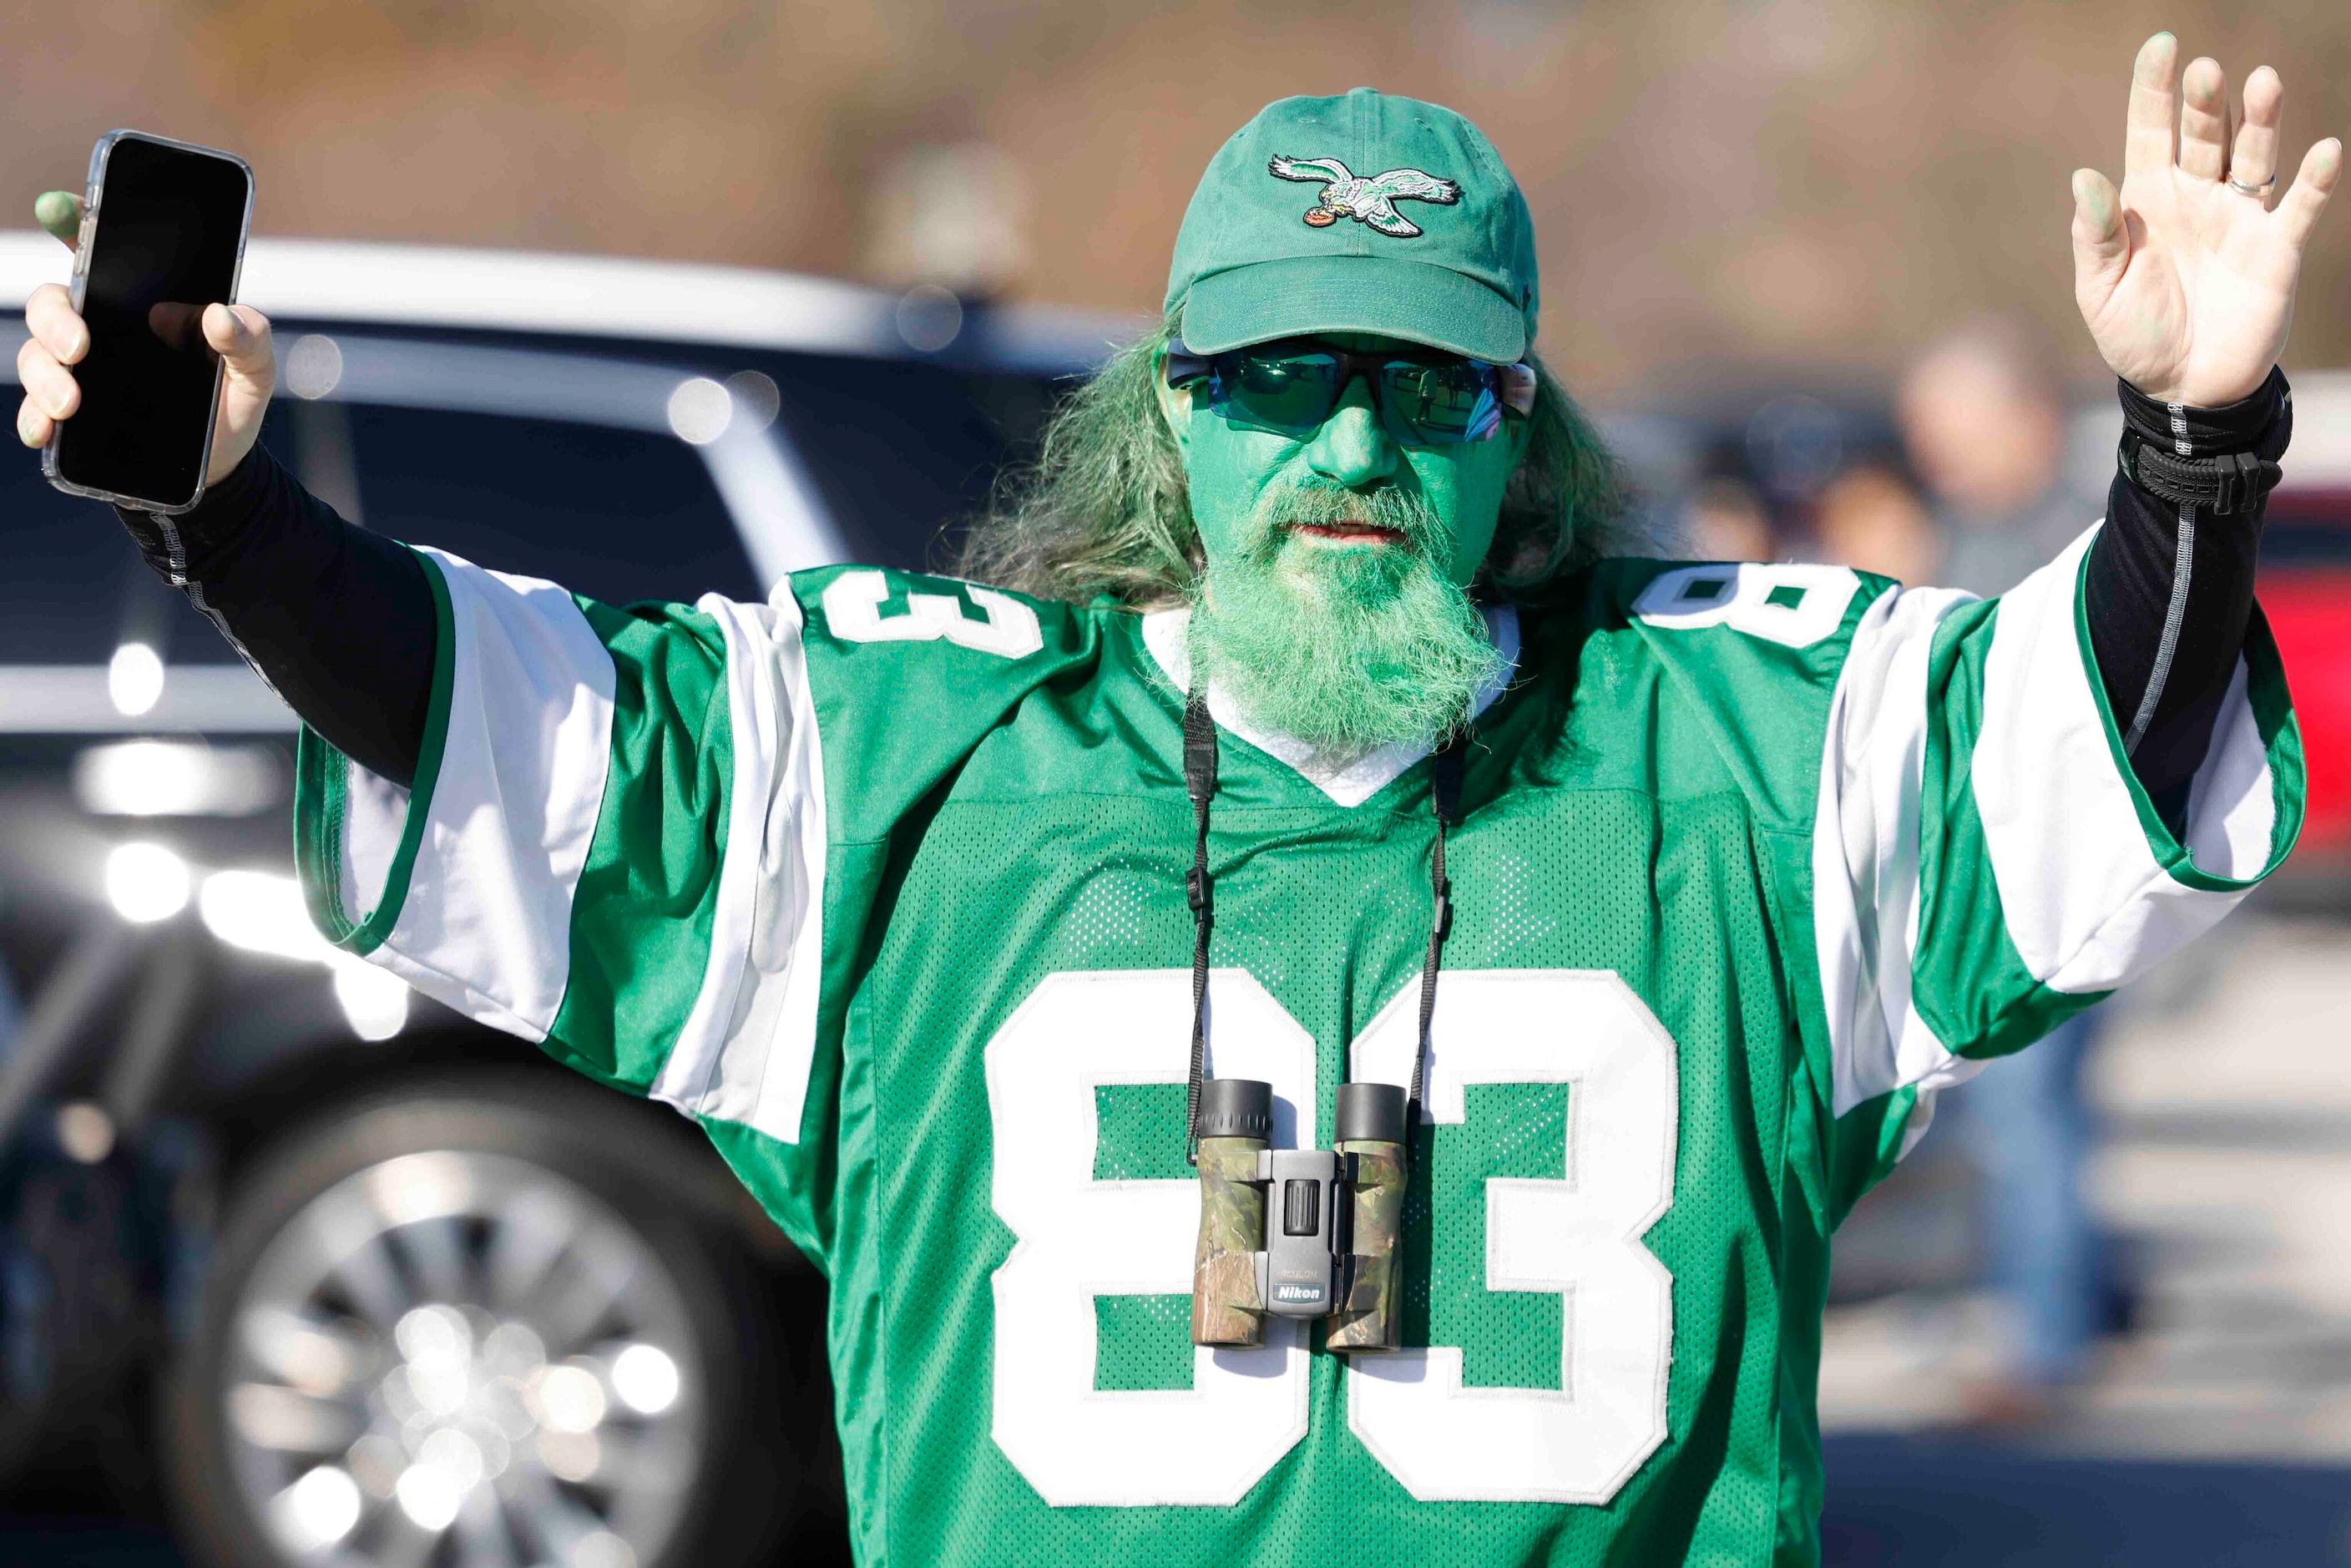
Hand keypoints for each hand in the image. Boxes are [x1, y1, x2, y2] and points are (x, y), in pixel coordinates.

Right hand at [14, 191, 275, 485]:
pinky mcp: (71, 416)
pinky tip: (45, 430)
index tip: (58, 207)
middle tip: (79, 347)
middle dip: (55, 319)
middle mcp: (102, 329)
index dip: (76, 222)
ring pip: (36, 354)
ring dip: (44, 375)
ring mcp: (81, 371)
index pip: (100, 252)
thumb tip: (218, 316)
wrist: (223, 467)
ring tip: (70, 403)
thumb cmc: (232, 400)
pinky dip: (33, 417)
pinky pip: (34, 410)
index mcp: (142, 302)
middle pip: (53, 302)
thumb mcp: (256, 368)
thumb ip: (250, 336)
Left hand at [2071, 35, 2337, 407]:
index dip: (2155, 89)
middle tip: (2204, 72)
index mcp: (2147, 199)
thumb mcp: (2100, 290)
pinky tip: (2324, 151)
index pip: (2151, 130)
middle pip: (2205, 133)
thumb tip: (2084, 177)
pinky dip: (2316, 179)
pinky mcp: (2277, 247)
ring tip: (2262, 83)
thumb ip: (2094, 236)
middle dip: (2205, 102)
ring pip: (2254, 154)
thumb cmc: (2134, 334)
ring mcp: (2240, 217)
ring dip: (2260, 120)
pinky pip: (2301, 206)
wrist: (2182, 386)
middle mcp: (2197, 195)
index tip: (2162, 46)